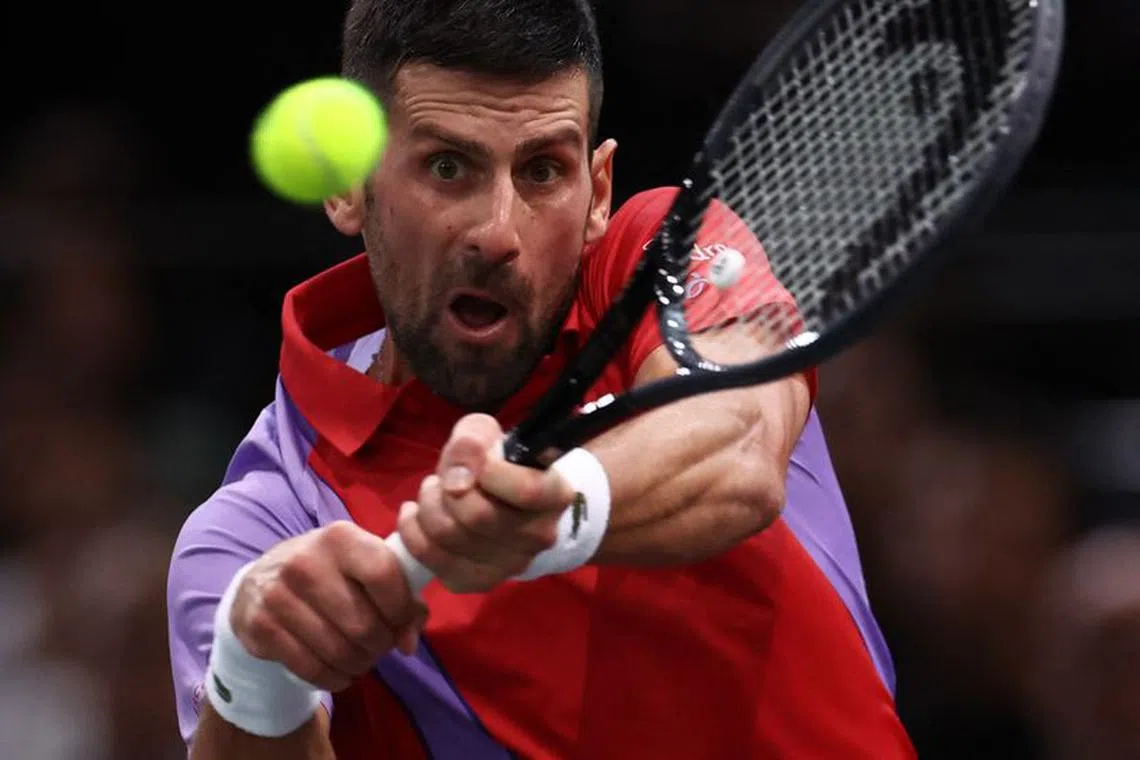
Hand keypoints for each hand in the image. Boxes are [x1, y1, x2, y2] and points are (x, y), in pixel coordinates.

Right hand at [229, 521, 426, 691]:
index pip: (383, 575)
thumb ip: (401, 596)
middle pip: (363, 624)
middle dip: (381, 645)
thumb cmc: (330, 573)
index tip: (401, 623)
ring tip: (361, 659)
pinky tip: (339, 672)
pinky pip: (312, 668)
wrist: (263, 579)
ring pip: (339, 652)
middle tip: (379, 646)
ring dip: (359, 664)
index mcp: (339, 537)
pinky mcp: (260, 627)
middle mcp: (305, 562)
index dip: (401, 608)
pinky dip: (334, 678)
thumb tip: (408, 643)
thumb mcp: (365, 566)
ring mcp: (278, 595)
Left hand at [396, 414, 576, 592]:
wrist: (500, 500)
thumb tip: (458, 475)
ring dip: (428, 505)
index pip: (526, 490)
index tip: (476, 462)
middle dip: (448, 488)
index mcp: (555, 495)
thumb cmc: (498, 462)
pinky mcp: (478, 581)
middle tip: (445, 477)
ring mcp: (511, 565)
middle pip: (479, 516)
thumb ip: (474, 440)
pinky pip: (431, 558)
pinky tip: (416, 514)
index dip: (489, 472)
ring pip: (450, 536)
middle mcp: (539, 536)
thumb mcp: (488, 435)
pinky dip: (412, 530)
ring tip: (433, 491)